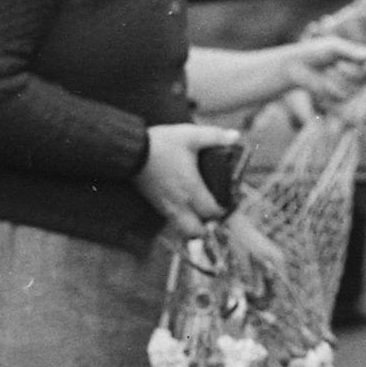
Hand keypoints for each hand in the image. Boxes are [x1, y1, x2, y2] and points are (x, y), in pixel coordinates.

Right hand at [135, 122, 240, 237]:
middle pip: (197, 231)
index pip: (213, 212)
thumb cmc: (161, 143)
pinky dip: (181, 220)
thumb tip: (236, 135)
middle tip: (213, 213)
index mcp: (192, 189)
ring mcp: (165, 206)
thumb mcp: (190, 135)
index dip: (223, 211)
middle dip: (208, 227)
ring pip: (182, 230)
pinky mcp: (155, 204)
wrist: (128, 150)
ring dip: (194, 226)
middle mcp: (179, 203)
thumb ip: (215, 136)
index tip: (227, 202)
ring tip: (200, 212)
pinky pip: (171, 220)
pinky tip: (185, 205)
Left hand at [277, 33, 365, 107]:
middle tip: (335, 64)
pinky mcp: (342, 96)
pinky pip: (343, 95)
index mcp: (360, 56)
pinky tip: (323, 82)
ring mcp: (352, 85)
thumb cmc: (315, 52)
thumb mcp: (333, 47)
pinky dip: (331, 87)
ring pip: (355, 88)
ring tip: (326, 71)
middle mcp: (360, 71)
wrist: (297, 66)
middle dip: (349, 71)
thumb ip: (353, 52)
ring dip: (337, 79)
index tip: (362, 63)